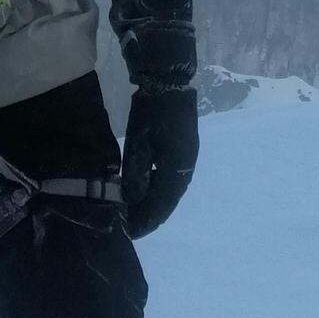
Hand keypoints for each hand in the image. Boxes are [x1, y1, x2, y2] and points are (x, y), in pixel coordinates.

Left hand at [121, 87, 198, 239]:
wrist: (170, 83)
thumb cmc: (152, 113)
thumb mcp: (140, 143)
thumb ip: (137, 174)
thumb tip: (133, 201)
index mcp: (177, 169)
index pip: (161, 204)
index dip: (146, 220)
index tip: (131, 234)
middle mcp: (186, 168)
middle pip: (169, 200)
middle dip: (152, 216)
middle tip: (133, 228)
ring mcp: (187, 158)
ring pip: (172, 190)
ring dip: (157, 204)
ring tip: (139, 215)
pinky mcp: (185, 150)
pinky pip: (173, 179)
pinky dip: (161, 190)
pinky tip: (149, 192)